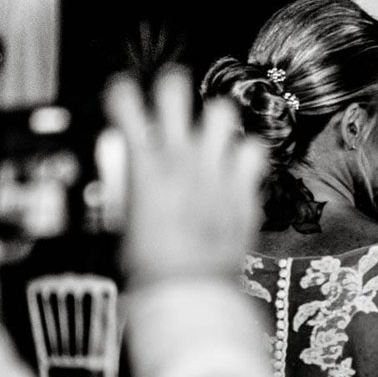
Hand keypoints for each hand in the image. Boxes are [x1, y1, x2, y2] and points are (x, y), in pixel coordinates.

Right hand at [105, 67, 265, 287]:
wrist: (189, 287)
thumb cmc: (152, 263)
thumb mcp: (125, 218)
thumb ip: (132, 184)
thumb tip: (134, 173)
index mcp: (143, 164)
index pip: (125, 101)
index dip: (123, 93)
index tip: (125, 96)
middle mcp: (180, 157)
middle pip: (175, 89)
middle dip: (171, 88)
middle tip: (173, 98)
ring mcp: (215, 167)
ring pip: (220, 110)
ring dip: (213, 119)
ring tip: (211, 133)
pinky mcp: (243, 185)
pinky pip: (254, 147)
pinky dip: (247, 152)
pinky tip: (239, 163)